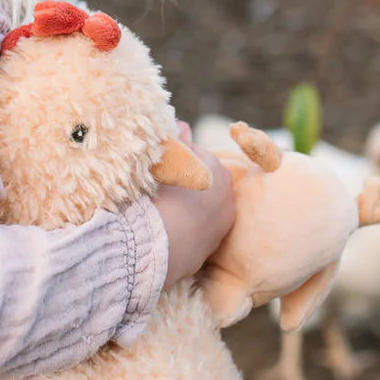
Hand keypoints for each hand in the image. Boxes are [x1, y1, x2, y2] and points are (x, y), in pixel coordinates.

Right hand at [153, 136, 234, 290]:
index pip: (196, 156)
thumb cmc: (158, 195)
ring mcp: (218, 230)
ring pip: (198, 211)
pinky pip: (192, 234)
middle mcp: (226, 202)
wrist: (154, 246)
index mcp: (218, 173)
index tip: (158, 162)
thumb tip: (183, 126)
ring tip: (157, 209)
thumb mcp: (166, 160)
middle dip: (183, 183)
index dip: (175, 157)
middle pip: (201, 184)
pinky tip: (161, 230)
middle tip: (156, 185)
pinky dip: (180, 230)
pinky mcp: (205, 254)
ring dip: (183, 208)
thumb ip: (177, 141)